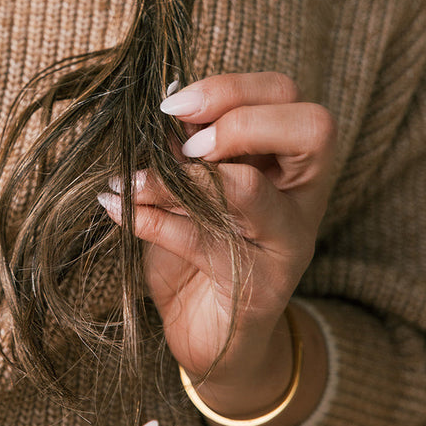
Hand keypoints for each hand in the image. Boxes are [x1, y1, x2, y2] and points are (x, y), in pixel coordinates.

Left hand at [98, 72, 335, 414]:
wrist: (208, 335)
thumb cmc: (198, 249)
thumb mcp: (189, 186)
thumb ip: (183, 146)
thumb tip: (162, 93)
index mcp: (290, 159)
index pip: (287, 96)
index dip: (232, 90)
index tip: (172, 106)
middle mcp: (301, 197)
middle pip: (311, 127)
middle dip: (236, 120)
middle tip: (182, 145)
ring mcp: (286, 244)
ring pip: (247, 189)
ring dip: (175, 179)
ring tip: (128, 181)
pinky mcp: (258, 289)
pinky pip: (203, 242)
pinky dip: (150, 221)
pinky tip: (114, 210)